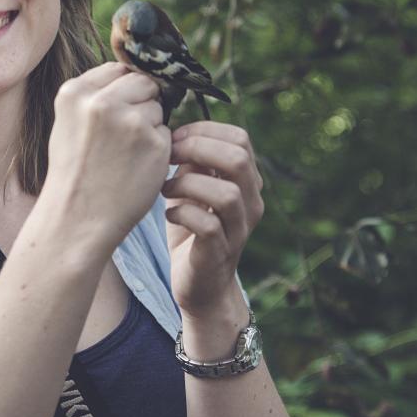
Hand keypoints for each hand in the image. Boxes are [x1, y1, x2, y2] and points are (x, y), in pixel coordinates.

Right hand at [42, 62, 171, 255]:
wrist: (78, 219)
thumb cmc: (76, 173)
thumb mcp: (69, 123)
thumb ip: (96, 96)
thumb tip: (137, 75)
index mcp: (75, 92)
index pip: (118, 69)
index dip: (123, 90)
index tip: (118, 112)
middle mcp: (102, 102)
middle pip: (143, 82)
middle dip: (141, 103)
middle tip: (125, 136)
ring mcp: (131, 122)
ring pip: (158, 107)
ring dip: (150, 126)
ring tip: (126, 155)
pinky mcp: (156, 143)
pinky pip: (167, 133)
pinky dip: (158, 149)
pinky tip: (137, 167)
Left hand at [162, 122, 264, 320]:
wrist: (200, 286)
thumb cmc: (192, 230)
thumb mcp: (192, 189)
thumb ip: (193, 162)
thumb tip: (179, 131)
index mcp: (246, 182)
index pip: (240, 139)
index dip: (204, 130)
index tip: (174, 137)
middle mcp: (251, 204)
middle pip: (238, 159)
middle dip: (197, 148)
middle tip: (168, 156)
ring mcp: (239, 229)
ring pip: (227, 194)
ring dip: (188, 183)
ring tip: (166, 187)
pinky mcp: (220, 252)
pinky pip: (208, 225)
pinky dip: (182, 213)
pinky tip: (168, 213)